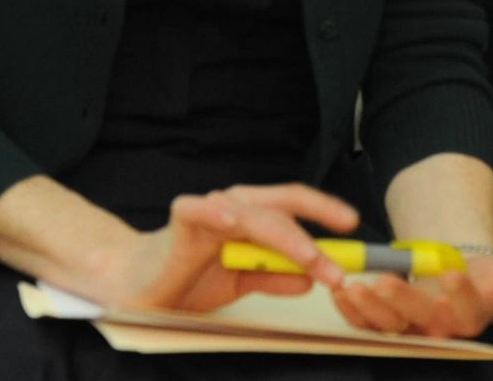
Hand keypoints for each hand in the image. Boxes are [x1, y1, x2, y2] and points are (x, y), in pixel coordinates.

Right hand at [102, 184, 357, 311]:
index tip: (353, 226)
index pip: (294, 205)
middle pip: (281, 208)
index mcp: (253, 216)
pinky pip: (200, 209)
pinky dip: (216, 211)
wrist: (140, 286)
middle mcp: (236, 206)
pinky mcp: (182, 219)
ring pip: (253, 214)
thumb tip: (312, 280)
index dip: (324, 210)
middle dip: (314, 236)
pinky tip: (233, 220)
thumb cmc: (190, 278)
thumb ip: (274, 277)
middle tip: (338, 265)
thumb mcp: (242, 283)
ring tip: (307, 258)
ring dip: (283, 238)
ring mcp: (210, 209)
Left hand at [330, 250, 492, 338]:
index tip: (455, 271)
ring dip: (369, 308)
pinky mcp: (383, 321)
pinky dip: (350, 308)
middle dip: (403, 301)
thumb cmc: (488, 276)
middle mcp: (438, 330)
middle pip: (420, 320)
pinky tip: (341, 290)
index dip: (461, 295)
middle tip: (387, 280)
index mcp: (472, 319)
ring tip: (357, 285)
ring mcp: (408, 327)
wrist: (459, 270)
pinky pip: (364, 322)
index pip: (468, 313)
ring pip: (388, 325)